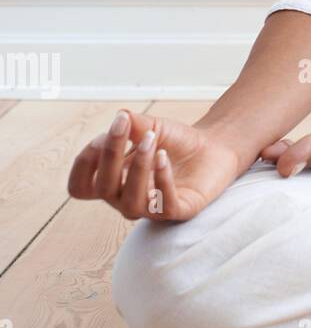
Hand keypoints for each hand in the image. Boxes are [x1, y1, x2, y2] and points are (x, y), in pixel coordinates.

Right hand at [68, 109, 241, 222]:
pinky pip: (163, 204)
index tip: (102, 136)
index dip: (84, 164)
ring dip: (138, 167)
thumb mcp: (151, 127)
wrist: (213, 147)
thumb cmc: (176, 141)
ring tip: (152, 140)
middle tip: (126, 126)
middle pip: (102, 188)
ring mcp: (151, 208)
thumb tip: (120, 116)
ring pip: (131, 201)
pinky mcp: (178, 211)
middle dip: (111, 155)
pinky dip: (161, 180)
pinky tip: (164, 157)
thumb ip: (133, 124)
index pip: (80, 186)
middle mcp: (126, 198)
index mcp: (113, 181)